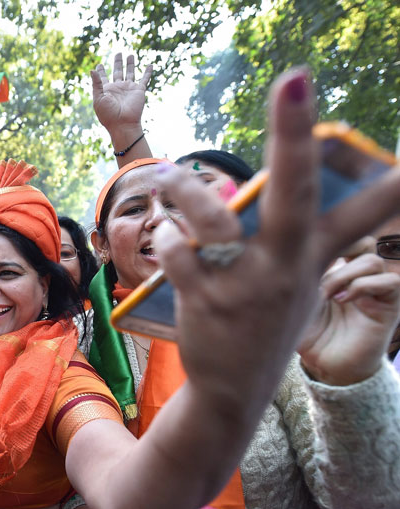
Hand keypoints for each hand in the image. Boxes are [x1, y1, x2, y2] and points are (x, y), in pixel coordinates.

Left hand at [91, 52, 152, 135]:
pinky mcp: (139, 90)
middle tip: (118, 53)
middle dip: (118, 62)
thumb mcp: (98, 98)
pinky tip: (150, 65)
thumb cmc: (108, 114)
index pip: (103, 78)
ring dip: (130, 64)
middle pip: (118, 71)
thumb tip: (92, 70)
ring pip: (130, 72)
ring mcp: (128, 89)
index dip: (101, 72)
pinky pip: (144, 79)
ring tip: (130, 55)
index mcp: (107, 90)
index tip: (99, 65)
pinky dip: (148, 72)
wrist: (122, 124)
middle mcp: (118, 88)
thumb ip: (96, 83)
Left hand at [154, 70, 399, 416]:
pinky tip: (169, 236)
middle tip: (294, 82)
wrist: (233, 391)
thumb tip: (260, 184)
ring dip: (185, 189)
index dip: (391, 185)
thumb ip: (288, 237)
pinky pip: (180, 252)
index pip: (363, 215)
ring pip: (213, 217)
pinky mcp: (204, 301)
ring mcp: (244, 285)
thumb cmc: (266, 322)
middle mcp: (284, 268)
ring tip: (166, 176)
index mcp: (313, 259)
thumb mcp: (295, 283)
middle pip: (292, 193)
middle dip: (293, 135)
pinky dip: (170, 238)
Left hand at [298, 244, 399, 384]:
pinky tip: (343, 301)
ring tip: (328, 295)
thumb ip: (298, 273)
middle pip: (363, 240)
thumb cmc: (306, 332)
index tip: (306, 251)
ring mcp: (375, 290)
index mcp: (338, 268)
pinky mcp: (388, 306)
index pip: (346, 235)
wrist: (323, 365)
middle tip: (317, 274)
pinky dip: (364, 286)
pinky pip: (390, 281)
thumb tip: (291, 250)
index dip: (331, 235)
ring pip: (373, 261)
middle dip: (339, 252)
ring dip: (346, 274)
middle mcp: (359, 275)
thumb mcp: (296, 298)